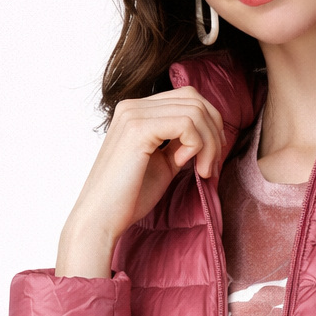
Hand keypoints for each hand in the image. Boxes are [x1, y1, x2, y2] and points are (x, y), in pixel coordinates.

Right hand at [56, 88, 225, 277]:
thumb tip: (208, 135)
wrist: (101, 219)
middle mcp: (133, 106)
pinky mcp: (138, 129)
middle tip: (211, 166)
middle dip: (214, 132)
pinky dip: (196, 145)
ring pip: (195, 111)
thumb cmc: (129, 198)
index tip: (210, 158)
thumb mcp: (162, 164)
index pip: (188, 97)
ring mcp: (134, 114)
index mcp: (137, 111)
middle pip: (194, 99)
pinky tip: (182, 164)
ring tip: (203, 171)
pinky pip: (187, 124)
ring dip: (209, 143)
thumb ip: (180, 145)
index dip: (210, 124)